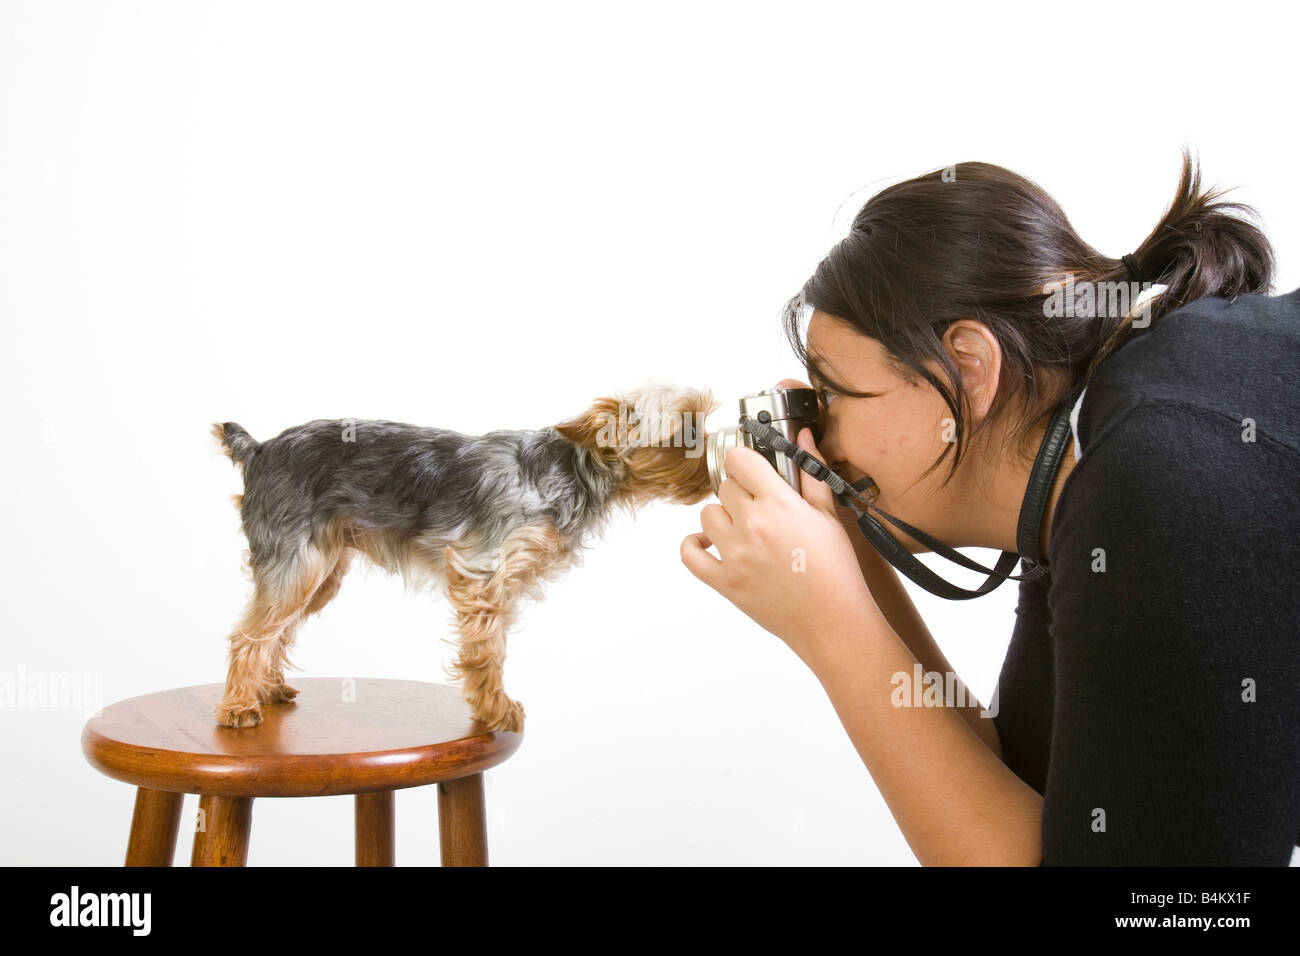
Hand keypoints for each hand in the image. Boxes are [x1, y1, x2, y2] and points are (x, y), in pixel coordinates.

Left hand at [680, 426, 882, 669]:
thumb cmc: (836, 571)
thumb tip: (805, 438)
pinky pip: (689, 554)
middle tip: (761, 507)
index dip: (746, 461)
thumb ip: (812, 473)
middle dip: (742, 492)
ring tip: (744, 529)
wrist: (832, 621)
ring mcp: (733, 554)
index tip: (753, 469)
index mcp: (778, 504)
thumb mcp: (828, 515)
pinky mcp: (723, 581)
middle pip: (725, 487)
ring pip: (707, 515)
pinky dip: (694, 545)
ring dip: (722, 517)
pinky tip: (710, 543)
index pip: (740, 460)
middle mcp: (751, 525)